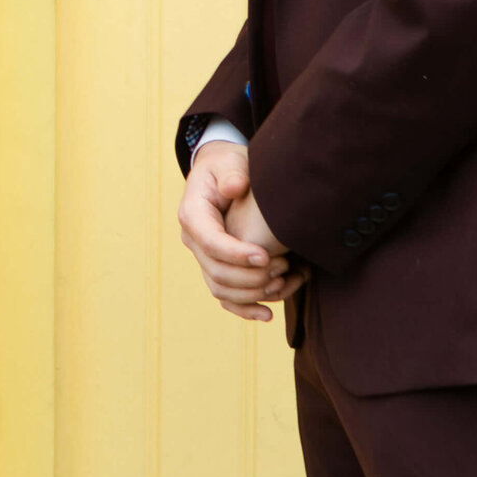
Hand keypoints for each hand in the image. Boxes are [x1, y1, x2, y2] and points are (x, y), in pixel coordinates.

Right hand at [177, 142, 307, 322]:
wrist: (223, 174)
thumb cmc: (228, 166)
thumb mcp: (230, 162)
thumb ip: (232, 173)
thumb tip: (234, 187)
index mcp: (193, 214)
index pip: (210, 242)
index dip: (237, 254)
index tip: (266, 256)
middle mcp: (193, 239)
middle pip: (216, 271)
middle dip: (250, 276)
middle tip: (283, 267)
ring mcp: (203, 257)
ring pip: (220, 289)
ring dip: (252, 292)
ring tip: (283, 282)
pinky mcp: (216, 267)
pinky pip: (226, 296)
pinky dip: (245, 309)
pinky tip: (267, 315)